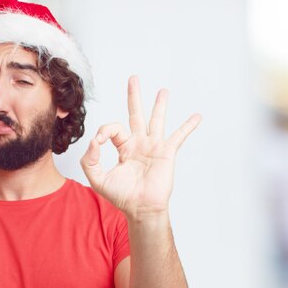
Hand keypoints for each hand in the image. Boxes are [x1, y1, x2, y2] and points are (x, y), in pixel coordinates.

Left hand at [80, 76, 200, 217]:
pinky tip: (197, 116)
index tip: (98, 142)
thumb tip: (93, 141)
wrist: (140, 209)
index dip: (103, 132)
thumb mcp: (97, 178)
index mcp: (124, 148)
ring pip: (156, 120)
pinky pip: (178, 136)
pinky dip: (188, 126)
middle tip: (133, 79)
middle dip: (134, 96)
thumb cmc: (121, 196)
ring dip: (160, 105)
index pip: (112, 129)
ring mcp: (154, 147)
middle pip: (136, 114)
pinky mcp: (166, 153)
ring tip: (163, 91)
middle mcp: (139, 144)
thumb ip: (90, 159)